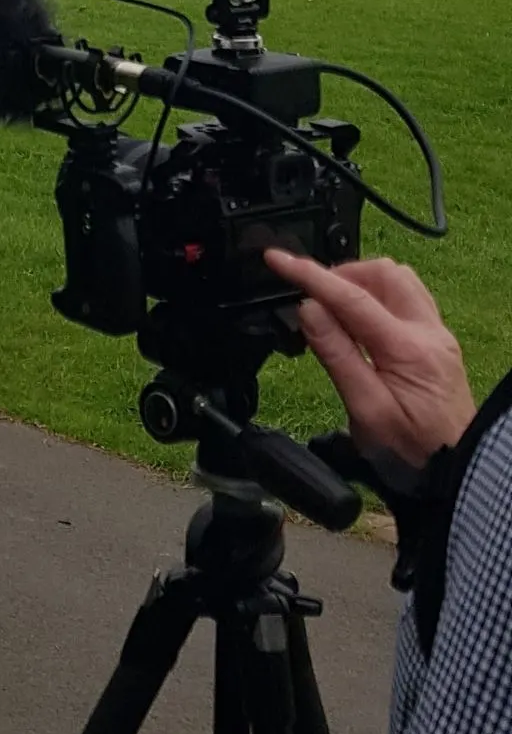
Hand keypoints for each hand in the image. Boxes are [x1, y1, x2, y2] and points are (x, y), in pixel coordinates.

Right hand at [264, 250, 474, 470]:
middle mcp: (429, 333)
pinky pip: (409, 298)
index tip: (278, 260)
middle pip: (382, 274)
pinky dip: (379, 296)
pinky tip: (361, 321)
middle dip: (341, 275)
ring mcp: (437, 335)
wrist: (454, 473)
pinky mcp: (438, 343)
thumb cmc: (411, 452)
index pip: (352, 297)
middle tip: (312, 298)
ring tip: (335, 310)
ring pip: (399, 280)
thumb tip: (309, 309)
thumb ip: (337, 355)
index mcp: (407, 349)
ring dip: (362, 283)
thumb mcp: (366, 411)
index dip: (309, 275)